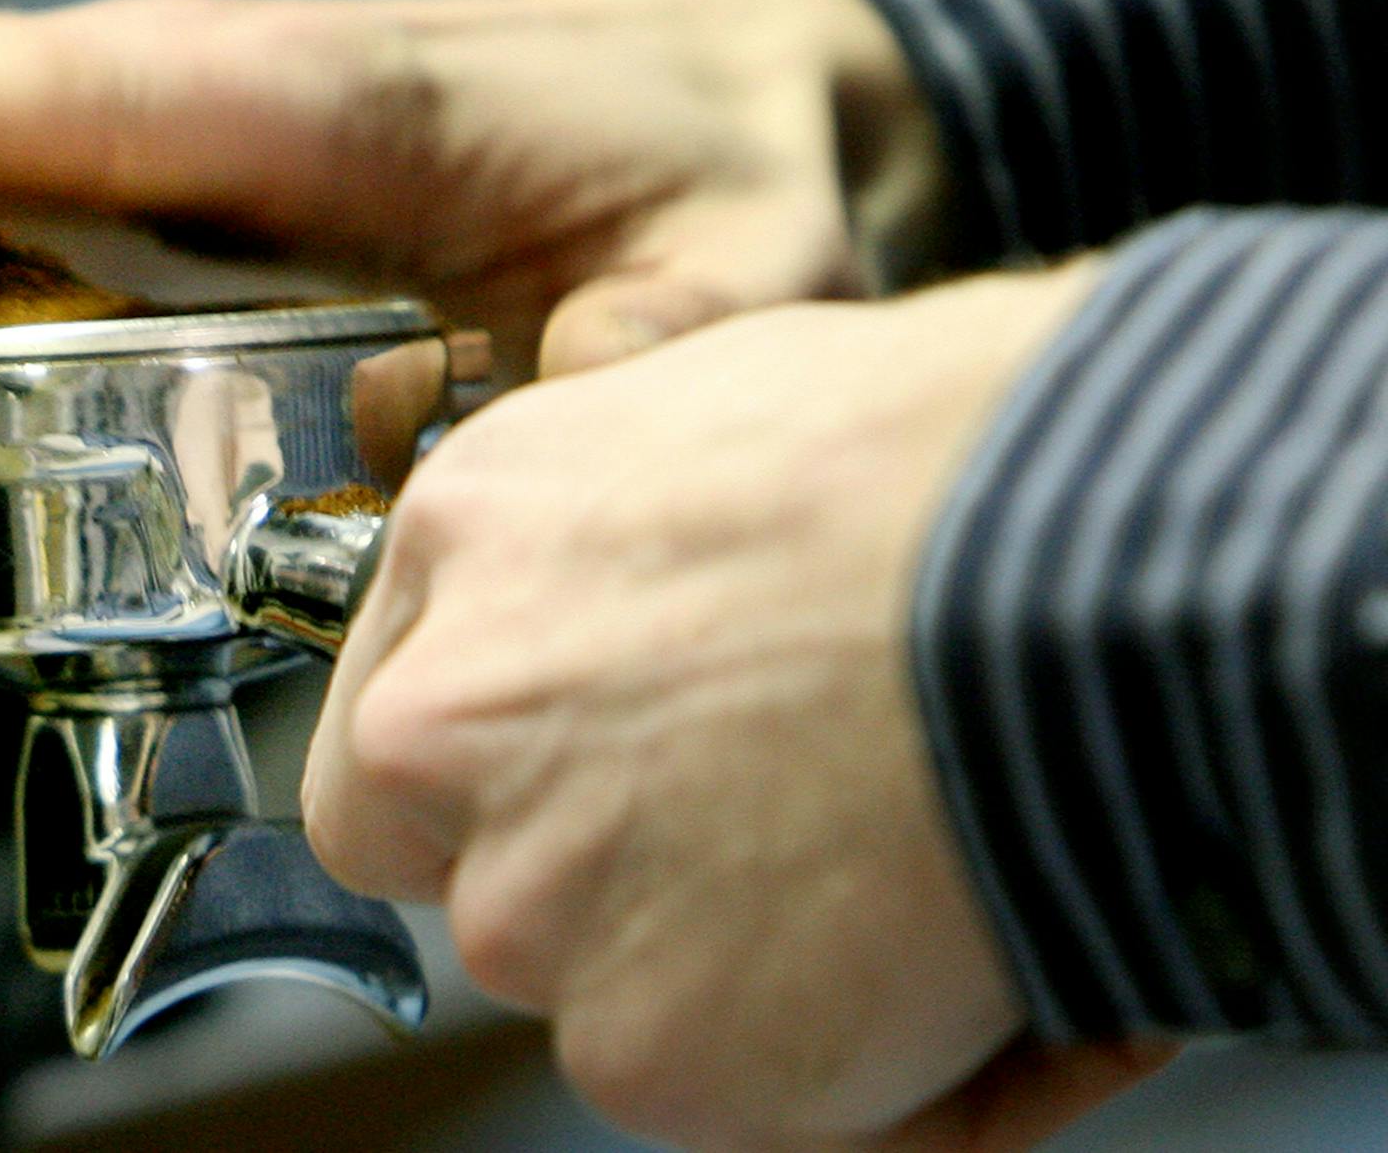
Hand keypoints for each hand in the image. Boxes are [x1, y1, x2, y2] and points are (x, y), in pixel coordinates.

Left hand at [303, 262, 1174, 1147]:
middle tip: (753, 840)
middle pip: (468, 857)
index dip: (507, 763)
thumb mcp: (738, 408)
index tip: (599, 778)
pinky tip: (957, 958)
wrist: (1088, 571)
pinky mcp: (645, 1041)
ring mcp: (532, 893)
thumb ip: (642, 536)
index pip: (404, 708)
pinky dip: (848, 1063)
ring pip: (599, 977)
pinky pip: (733, 1086)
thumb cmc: (965, 455)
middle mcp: (445, 719)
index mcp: (468, 533)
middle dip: (586, 871)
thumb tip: (685, 594)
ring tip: (903, 873)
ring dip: (728, 958)